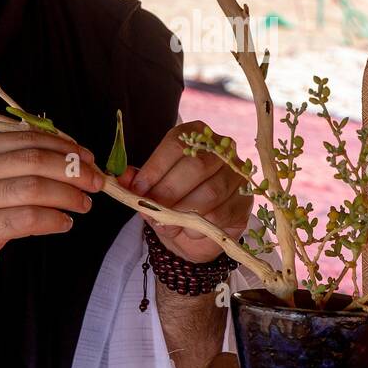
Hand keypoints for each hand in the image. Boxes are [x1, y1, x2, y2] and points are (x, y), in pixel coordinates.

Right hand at [0, 130, 105, 298]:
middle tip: (96, 182)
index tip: (88, 158)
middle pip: (36, 160)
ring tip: (84, 204)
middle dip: (74, 170)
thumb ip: (11, 166)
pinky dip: (54, 220)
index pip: (28, 138)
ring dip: (69, 195)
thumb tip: (66, 158)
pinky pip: (30, 218)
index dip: (64, 146)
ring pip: (36, 188)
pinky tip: (64, 224)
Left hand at [119, 120, 252, 262]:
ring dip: (183, 212)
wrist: (196, 232)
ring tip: (168, 223)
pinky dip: (199, 226)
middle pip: (195, 166)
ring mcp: (238, 174)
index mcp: (196, 135)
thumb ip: (138, 182)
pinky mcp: (245, 201)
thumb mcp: (152, 190)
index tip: (136, 190)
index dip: (154, 168)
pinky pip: (221, 214)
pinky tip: (188, 230)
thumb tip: (121, 178)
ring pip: (210, 191)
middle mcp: (222, 149)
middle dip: (168, 191)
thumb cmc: (174, 202)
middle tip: (151, 209)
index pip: (176, 144)